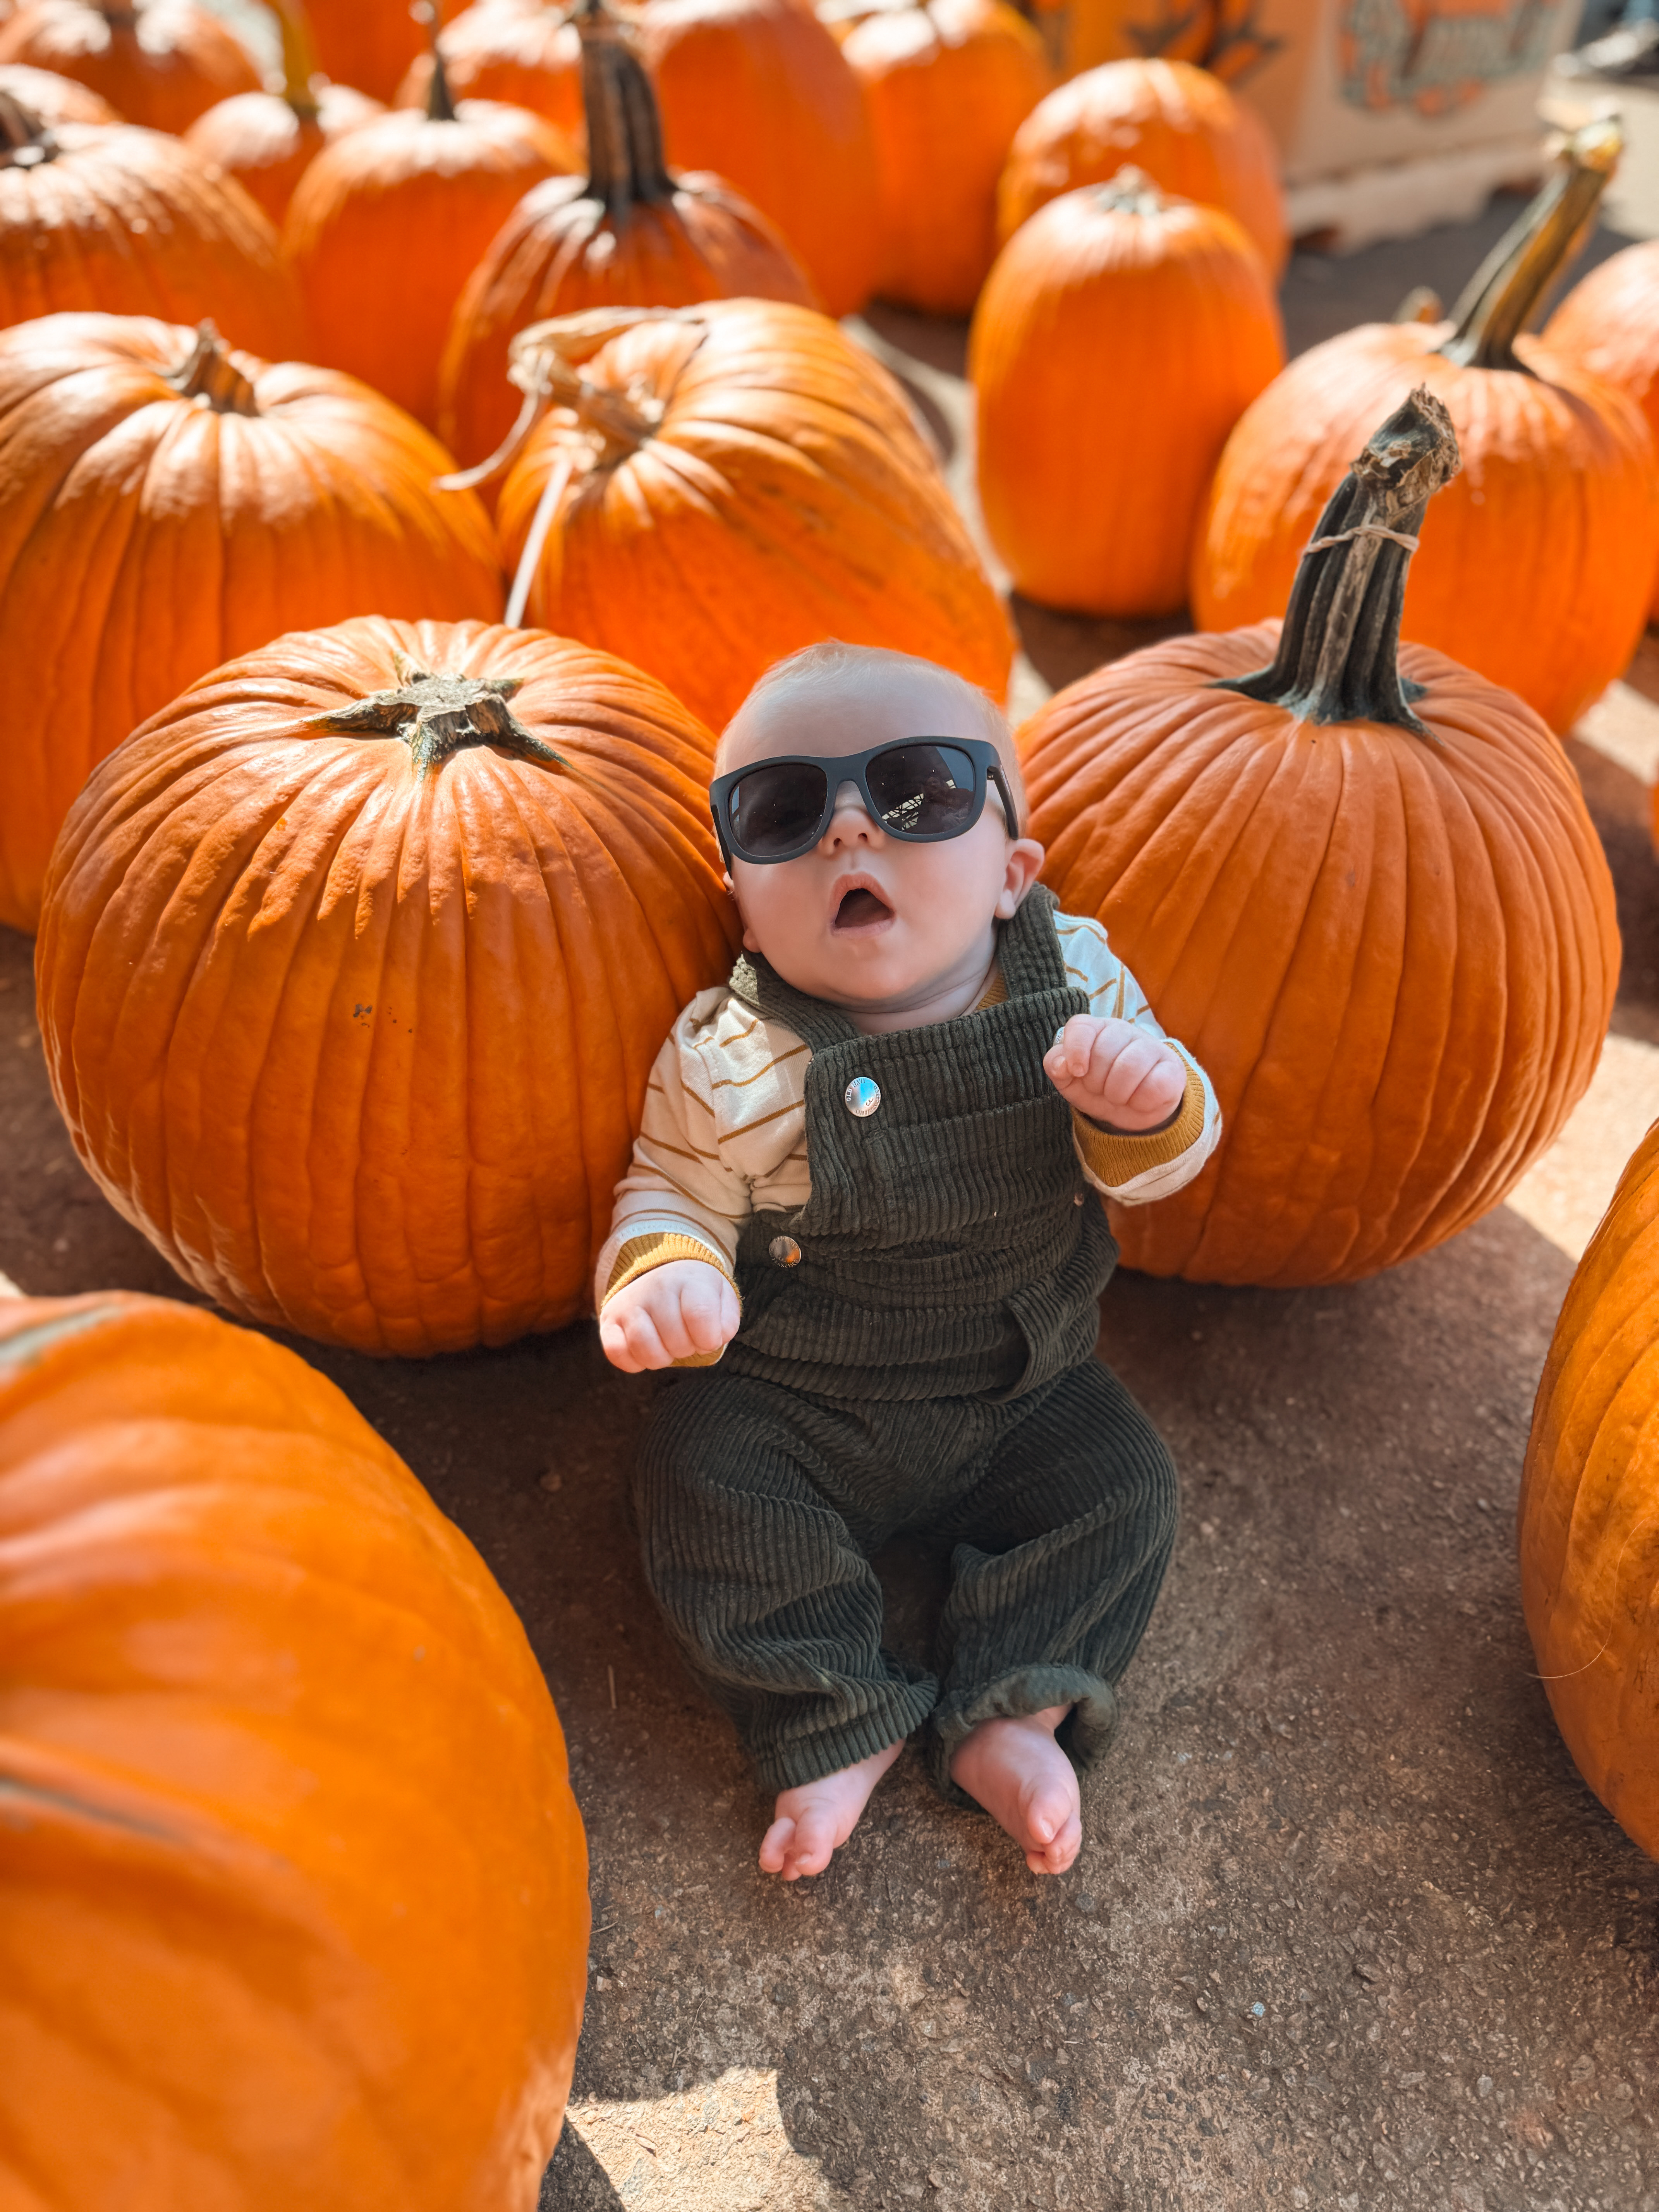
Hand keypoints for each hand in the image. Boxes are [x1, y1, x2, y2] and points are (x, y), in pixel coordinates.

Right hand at [599, 1259, 740, 1372]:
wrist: (664, 1273)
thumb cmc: (697, 1294)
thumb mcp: (722, 1299)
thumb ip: (726, 1321)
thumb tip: (713, 1339)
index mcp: (689, 1279)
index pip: (700, 1316)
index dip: (709, 1339)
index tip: (709, 1338)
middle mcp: (656, 1287)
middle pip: (676, 1340)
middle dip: (687, 1348)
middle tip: (686, 1336)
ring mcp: (629, 1303)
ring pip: (645, 1348)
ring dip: (662, 1357)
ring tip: (668, 1345)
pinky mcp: (609, 1320)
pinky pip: (616, 1352)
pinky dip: (634, 1362)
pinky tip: (647, 1351)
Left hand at [1043, 1015, 1185, 1131]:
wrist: (1133, 1110)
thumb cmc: (1099, 1088)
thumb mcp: (1071, 1081)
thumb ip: (1057, 1066)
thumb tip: (1062, 1064)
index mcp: (1097, 1029)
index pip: (1081, 1026)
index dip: (1076, 1050)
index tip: (1077, 1072)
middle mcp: (1124, 1031)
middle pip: (1103, 1053)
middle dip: (1097, 1083)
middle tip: (1103, 1089)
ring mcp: (1151, 1046)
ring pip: (1128, 1069)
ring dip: (1118, 1094)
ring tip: (1119, 1096)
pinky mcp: (1172, 1067)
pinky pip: (1152, 1087)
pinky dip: (1140, 1102)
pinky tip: (1140, 1100)